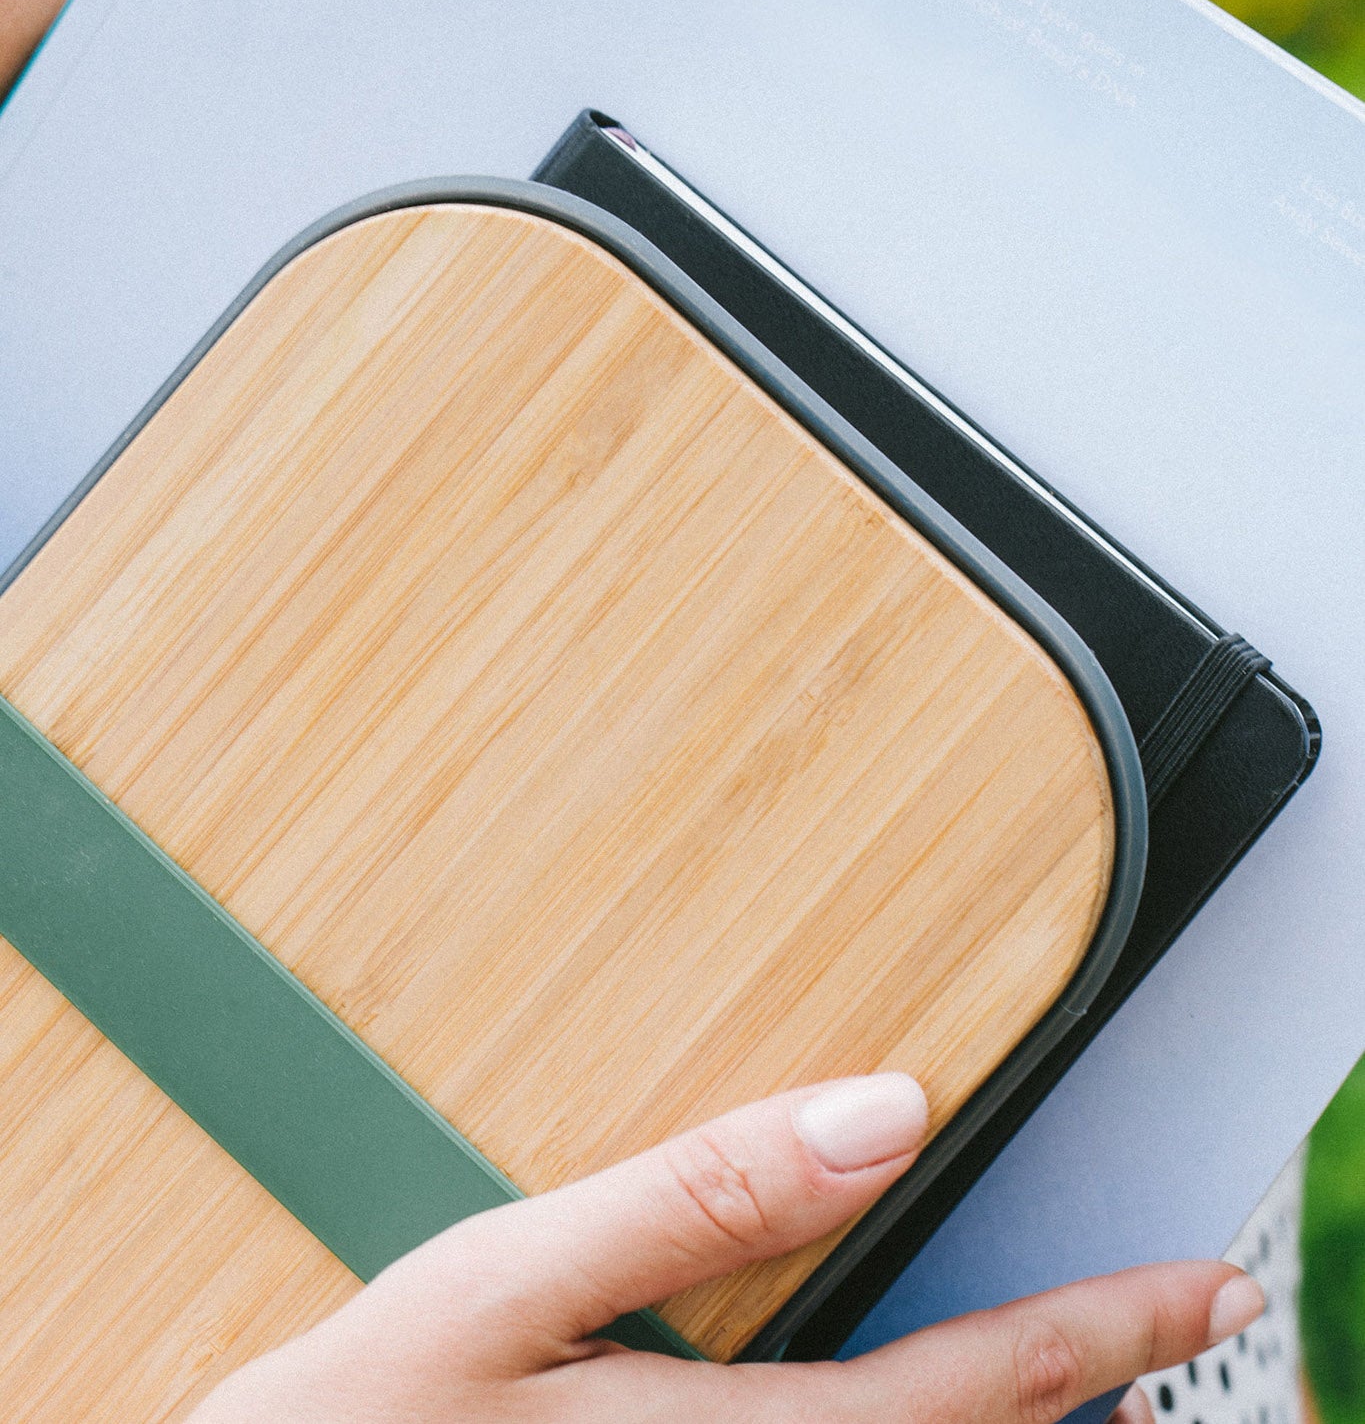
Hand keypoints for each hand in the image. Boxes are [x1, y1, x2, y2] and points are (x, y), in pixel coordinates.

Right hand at [187, 1074, 1262, 1422]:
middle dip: (1097, 1396)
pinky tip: (922, 1410)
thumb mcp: (513, 1283)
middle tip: (1186, 1326)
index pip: (970, 1393)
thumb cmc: (368, 1414)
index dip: (1103, 1334)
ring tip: (1096, 1374)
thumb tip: (880, 1112)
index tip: (1202, 1284)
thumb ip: (700, 1199)